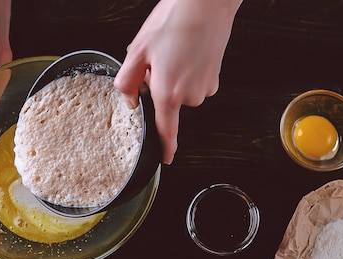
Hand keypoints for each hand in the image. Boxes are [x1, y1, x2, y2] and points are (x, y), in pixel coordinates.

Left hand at [115, 0, 241, 163]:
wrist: (207, 3)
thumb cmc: (173, 22)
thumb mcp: (138, 50)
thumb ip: (127, 82)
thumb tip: (129, 100)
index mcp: (168, 93)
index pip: (166, 132)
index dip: (165, 149)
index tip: (165, 159)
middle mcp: (189, 96)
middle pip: (168, 103)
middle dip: (157, 87)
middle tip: (155, 60)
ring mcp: (205, 88)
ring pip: (181, 92)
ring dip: (172, 78)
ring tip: (171, 51)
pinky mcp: (215, 78)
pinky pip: (195, 83)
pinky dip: (187, 72)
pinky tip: (185, 51)